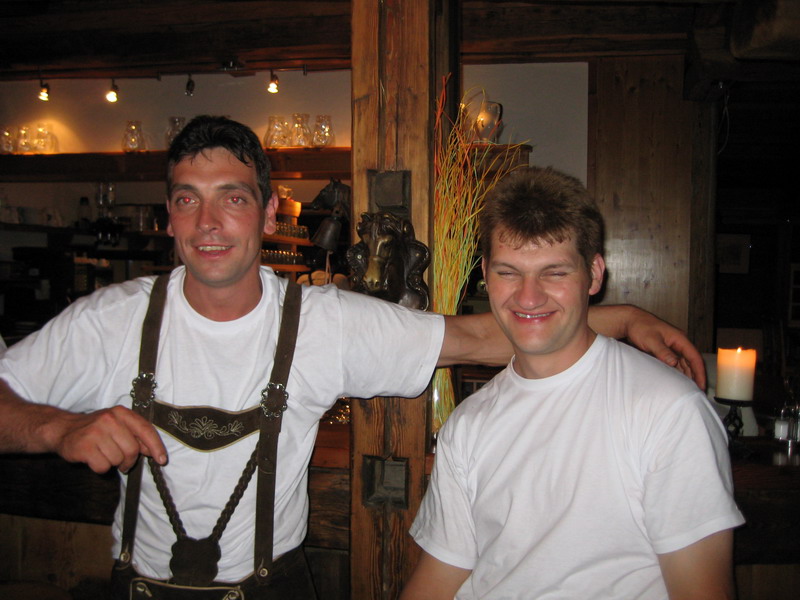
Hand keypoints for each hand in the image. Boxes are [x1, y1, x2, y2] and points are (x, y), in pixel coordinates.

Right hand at [52, 405, 166, 473]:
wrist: (63, 429)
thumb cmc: (95, 429)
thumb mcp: (117, 425)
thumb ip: (136, 435)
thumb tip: (153, 450)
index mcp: (121, 413)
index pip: (145, 430)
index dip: (156, 446)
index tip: (162, 460)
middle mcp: (109, 420)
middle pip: (132, 449)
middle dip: (129, 461)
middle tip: (122, 463)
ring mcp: (95, 432)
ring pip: (117, 459)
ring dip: (113, 463)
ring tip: (104, 455)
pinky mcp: (84, 447)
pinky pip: (103, 467)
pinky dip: (100, 468)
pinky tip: (94, 459)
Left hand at [624, 308, 706, 389]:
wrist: (630, 320)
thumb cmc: (640, 327)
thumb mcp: (651, 340)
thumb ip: (663, 352)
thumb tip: (674, 363)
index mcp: (679, 338)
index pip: (695, 357)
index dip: (700, 372)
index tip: (701, 384)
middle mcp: (679, 342)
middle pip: (692, 361)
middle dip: (696, 376)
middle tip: (697, 391)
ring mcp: (673, 346)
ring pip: (685, 363)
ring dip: (688, 374)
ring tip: (689, 388)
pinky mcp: (666, 350)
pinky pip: (676, 362)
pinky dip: (679, 371)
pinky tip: (678, 380)